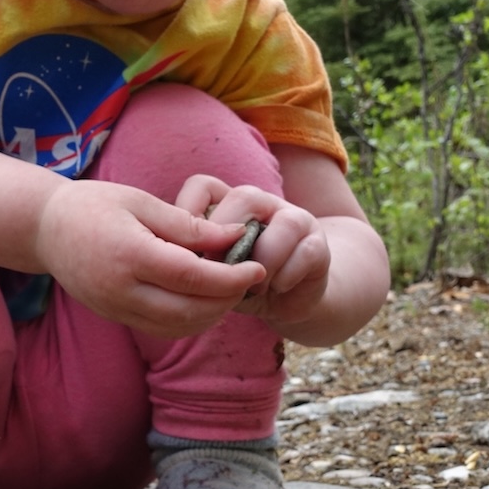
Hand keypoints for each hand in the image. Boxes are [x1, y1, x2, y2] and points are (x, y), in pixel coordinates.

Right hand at [33, 178, 265, 336]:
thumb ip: (188, 225)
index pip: (193, 277)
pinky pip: (161, 329)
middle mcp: (121, 289)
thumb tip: (236, 237)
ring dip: (211, 315)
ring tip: (230, 290)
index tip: (257, 266)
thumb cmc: (94, 205)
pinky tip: (203, 301)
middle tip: (249, 279)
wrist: (45, 229)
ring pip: (177, 327)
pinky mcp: (114, 316)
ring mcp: (115, 308)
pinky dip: (189, 321)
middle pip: (189, 310)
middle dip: (227, 300)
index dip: (231, 277)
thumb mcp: (141, 202)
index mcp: (129, 254)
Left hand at [175, 174, 330, 327]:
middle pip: (244, 197)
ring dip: (263, 260)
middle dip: (227, 238)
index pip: (203, 186)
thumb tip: (171, 257)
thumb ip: (194, 256)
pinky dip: (285, 276)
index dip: (187, 213)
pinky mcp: (318, 246)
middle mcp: (262, 203)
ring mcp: (295, 220)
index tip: (180, 252)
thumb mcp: (211, 270)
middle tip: (218, 272)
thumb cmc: (239, 281)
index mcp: (229, 205)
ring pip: (284, 223)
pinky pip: (305, 252)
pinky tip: (275, 289)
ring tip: (251, 287)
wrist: (286, 301)